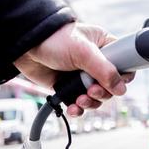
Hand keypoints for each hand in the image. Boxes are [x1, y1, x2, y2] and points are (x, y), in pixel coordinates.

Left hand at [14, 22, 134, 116]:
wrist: (25, 47)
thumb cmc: (54, 39)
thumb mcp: (84, 52)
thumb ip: (105, 71)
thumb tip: (120, 89)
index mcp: (104, 46)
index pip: (124, 65)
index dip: (122, 78)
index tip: (115, 84)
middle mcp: (95, 62)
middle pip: (111, 87)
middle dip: (102, 93)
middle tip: (92, 90)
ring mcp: (82, 75)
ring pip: (96, 98)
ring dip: (90, 103)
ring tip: (80, 99)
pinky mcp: (69, 87)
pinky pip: (80, 103)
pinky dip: (78, 108)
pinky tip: (73, 107)